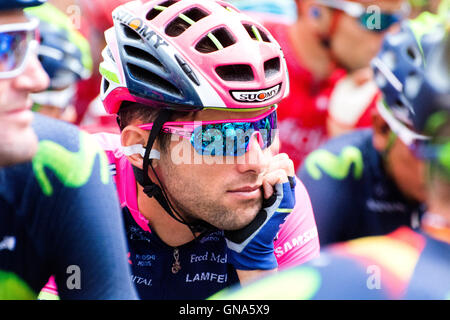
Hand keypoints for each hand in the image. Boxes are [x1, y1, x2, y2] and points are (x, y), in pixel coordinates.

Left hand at [224, 153, 295, 270]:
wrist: (250, 245)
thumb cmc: (245, 223)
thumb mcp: (249, 198)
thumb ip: (252, 184)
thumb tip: (242, 167)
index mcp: (279, 189)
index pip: (280, 160)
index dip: (268, 161)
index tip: (255, 176)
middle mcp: (286, 190)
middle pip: (284, 160)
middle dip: (269, 163)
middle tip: (258, 180)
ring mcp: (288, 195)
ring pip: (285, 164)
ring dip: (269, 171)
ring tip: (261, 188)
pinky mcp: (285, 202)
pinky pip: (280, 177)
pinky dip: (269, 179)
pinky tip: (263, 193)